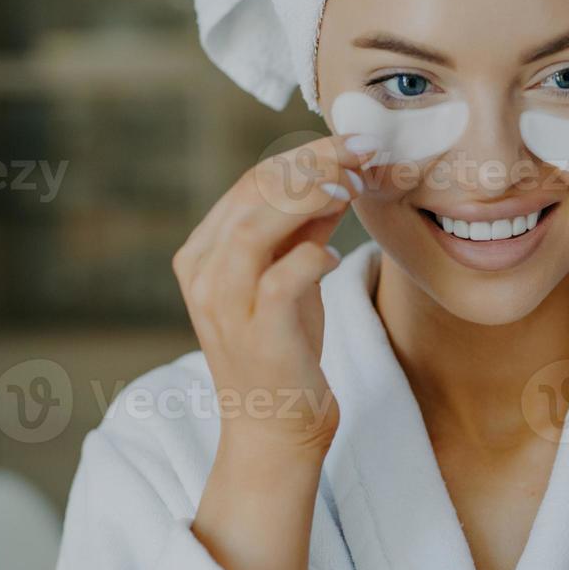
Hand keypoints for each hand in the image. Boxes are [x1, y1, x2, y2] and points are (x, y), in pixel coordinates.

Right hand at [173, 132, 390, 569]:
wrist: (275, 427)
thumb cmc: (285, 349)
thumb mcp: (291, 276)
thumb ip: (304, 227)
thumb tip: (337, 173)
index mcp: (205, 252)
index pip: (251, 182)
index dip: (304, 155)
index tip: (354, 141)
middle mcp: (204, 272)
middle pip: (255, 192)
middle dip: (314, 162)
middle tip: (364, 148)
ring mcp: (224, 304)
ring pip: (258, 224)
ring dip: (311, 195)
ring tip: (354, 182)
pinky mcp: (257, 334)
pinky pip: (283, 277)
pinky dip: (315, 256)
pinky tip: (338, 255)